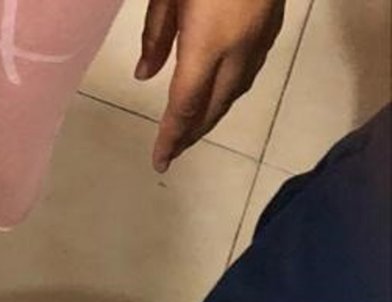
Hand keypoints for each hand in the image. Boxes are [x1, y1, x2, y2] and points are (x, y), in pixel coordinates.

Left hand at [138, 0, 284, 171]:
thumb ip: (156, 33)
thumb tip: (145, 75)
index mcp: (208, 44)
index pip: (185, 106)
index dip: (172, 137)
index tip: (160, 161)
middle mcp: (238, 49)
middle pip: (213, 107)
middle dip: (193, 132)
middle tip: (173, 150)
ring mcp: (260, 37)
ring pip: (236, 90)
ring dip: (214, 112)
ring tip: (193, 126)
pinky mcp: (273, 23)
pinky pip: (250, 69)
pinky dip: (232, 88)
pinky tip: (221, 89)